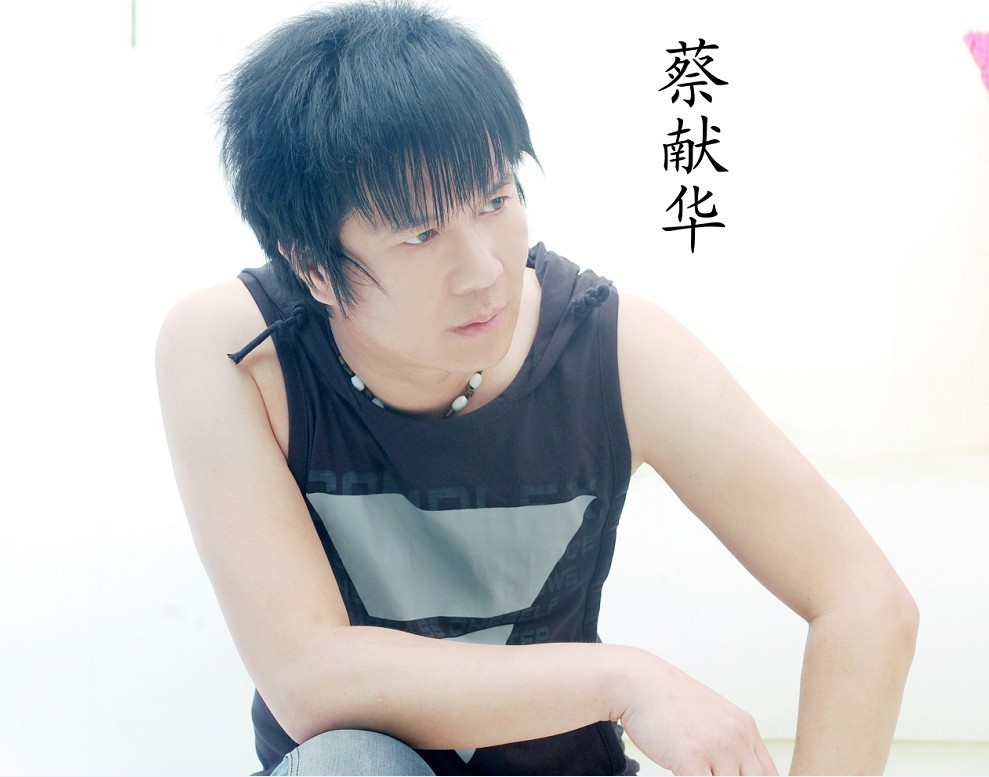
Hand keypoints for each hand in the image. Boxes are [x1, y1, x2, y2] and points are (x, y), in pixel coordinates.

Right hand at [619, 655, 777, 775]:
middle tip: (712, 776)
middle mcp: (736, 737)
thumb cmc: (668, 700)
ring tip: (697, 774)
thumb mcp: (711, 717)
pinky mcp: (692, 758)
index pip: (770, 775)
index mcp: (745, 728)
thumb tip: (733, 770)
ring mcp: (716, 748)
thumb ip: (728, 743)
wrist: (638, 682)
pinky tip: (682, 774)